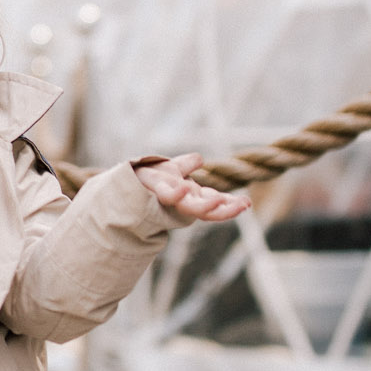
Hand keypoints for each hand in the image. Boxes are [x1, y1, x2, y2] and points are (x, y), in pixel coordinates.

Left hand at [133, 153, 250, 225]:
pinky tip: (185, 187)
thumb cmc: (148, 177)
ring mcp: (171, 198)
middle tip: (243, 206)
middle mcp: (183, 201)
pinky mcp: (157, 190)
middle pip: (207, 210)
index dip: (230, 205)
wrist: (124, 178)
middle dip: (226, 210)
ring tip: (218, 201)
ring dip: (206, 206)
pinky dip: (177, 193)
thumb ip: (185, 165)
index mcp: (191, 196)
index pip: (215, 202)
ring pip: (191, 207)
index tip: (246, 204)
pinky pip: (168, 195)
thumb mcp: (171, 170)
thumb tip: (199, 159)